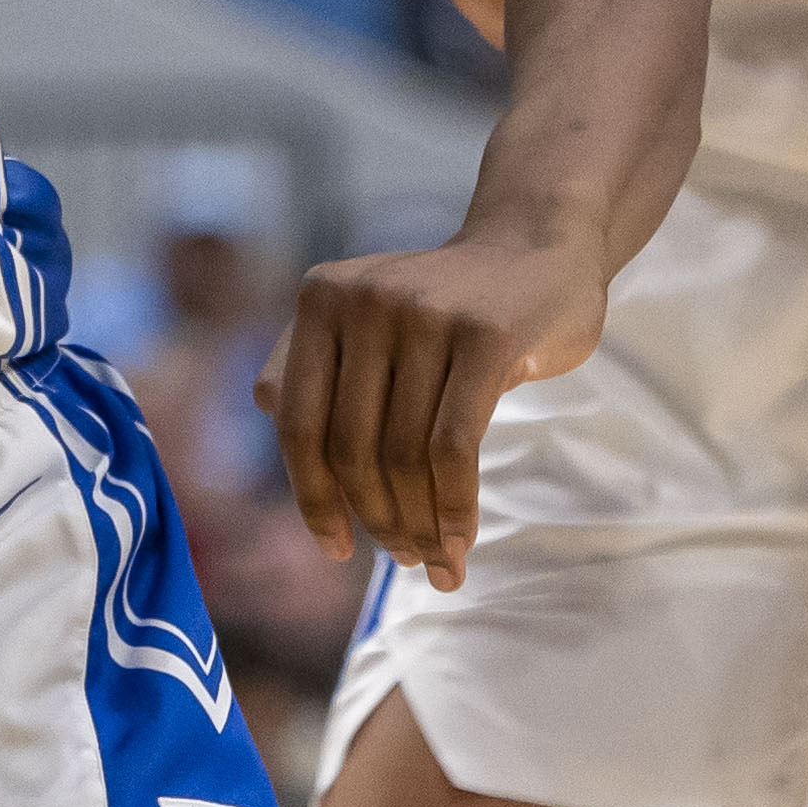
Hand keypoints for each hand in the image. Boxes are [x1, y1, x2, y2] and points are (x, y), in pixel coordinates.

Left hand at [258, 224, 616, 588]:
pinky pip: (453, 449)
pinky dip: (453, 509)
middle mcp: (363, 300)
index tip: (335, 548)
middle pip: (352, 447)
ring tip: (437, 561)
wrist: (539, 245)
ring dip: (420, 526)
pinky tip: (460, 540)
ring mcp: (424, 315)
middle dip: (377, 520)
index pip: (299, 422)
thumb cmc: (448, 302)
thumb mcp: (369, 317)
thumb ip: (316, 358)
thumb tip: (268, 411)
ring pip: (404, 455)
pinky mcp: (484, 337)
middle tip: (404, 560)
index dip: (312, 497)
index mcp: (320, 299)